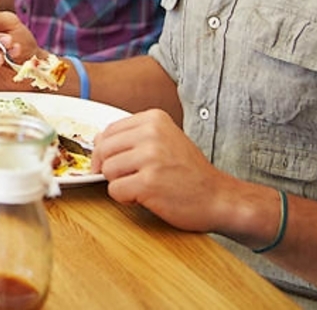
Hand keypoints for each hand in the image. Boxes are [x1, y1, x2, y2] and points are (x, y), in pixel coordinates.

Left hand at [93, 109, 239, 233]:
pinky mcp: (148, 182)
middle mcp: (152, 134)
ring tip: (140, 187)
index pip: (109, 130)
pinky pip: (115, 190)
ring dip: (119, 183)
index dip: (106, 150)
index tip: (114, 162)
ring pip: (107, 170)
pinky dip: (125, 198)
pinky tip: (145, 197)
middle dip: (108, 167)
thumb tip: (97, 142)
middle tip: (125, 179)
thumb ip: (135, 137)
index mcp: (154, 119)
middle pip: (104, 149)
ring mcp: (150, 157)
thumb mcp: (166, 140)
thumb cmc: (190, 172)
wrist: (219, 197)